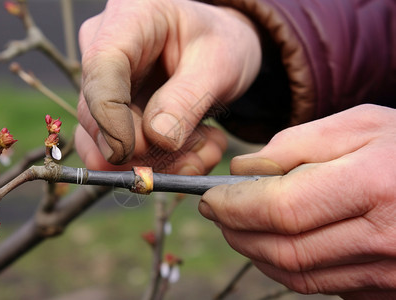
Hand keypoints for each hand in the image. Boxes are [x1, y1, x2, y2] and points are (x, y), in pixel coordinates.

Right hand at [76, 0, 260, 173]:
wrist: (221, 47)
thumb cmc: (220, 40)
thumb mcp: (219, 62)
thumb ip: (187, 98)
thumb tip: (157, 138)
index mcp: (129, 20)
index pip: (101, 69)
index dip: (110, 117)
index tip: (134, 151)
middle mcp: (105, 50)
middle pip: (96, 113)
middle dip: (144, 150)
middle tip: (196, 158)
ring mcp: (106, 83)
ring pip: (105, 141)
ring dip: (158, 161)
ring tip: (205, 151)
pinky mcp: (114, 112)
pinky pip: (121, 150)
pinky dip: (160, 162)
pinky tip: (195, 151)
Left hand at [199, 104, 395, 298]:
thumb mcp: (358, 125)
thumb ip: (295, 145)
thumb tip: (244, 171)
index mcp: (373, 186)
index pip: (280, 209)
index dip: (235, 206)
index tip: (210, 196)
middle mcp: (382, 237)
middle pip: (282, 248)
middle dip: (236, 231)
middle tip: (215, 211)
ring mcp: (386, 271)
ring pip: (296, 275)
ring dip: (254, 251)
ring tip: (236, 225)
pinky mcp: (385, 288)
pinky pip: (319, 284)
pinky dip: (284, 265)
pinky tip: (273, 242)